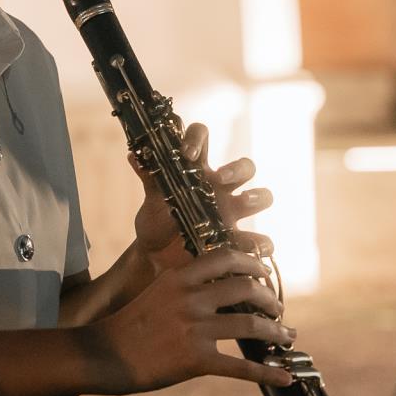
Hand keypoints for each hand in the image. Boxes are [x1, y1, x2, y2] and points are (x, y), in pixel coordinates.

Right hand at [84, 249, 293, 394]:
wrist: (105, 355)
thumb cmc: (131, 324)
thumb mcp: (157, 290)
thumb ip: (186, 283)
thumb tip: (218, 283)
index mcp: (180, 277)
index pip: (226, 258)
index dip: (252, 264)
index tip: (265, 273)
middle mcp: (190, 299)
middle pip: (246, 288)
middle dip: (270, 298)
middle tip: (278, 308)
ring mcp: (195, 330)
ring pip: (251, 326)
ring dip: (276, 332)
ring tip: (287, 336)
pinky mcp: (196, 361)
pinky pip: (241, 367)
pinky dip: (267, 372)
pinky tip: (283, 377)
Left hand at [130, 121, 273, 278]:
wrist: (156, 258)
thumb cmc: (157, 222)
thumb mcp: (153, 200)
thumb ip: (149, 178)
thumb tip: (134, 155)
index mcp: (196, 171)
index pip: (203, 138)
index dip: (198, 138)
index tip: (187, 153)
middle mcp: (219, 188)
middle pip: (244, 166)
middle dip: (236, 168)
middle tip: (220, 178)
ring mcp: (231, 212)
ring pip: (261, 196)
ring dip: (257, 196)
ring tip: (244, 203)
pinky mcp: (236, 240)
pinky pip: (259, 240)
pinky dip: (261, 243)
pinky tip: (253, 247)